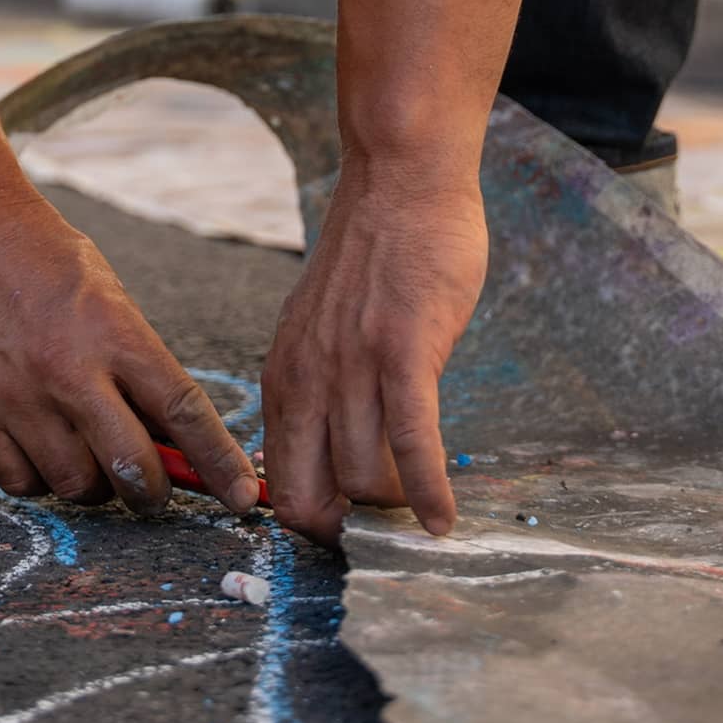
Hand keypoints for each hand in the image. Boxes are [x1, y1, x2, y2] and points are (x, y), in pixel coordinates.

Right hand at [0, 192, 258, 516]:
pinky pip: (21, 484)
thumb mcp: (114, 303)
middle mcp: (68, 371)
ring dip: (93, 486)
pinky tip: (44, 452)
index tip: (242, 496)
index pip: (183, 413)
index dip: (220, 463)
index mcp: (116, 336)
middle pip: (131, 467)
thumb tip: (171, 444)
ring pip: (76, 485)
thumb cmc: (53, 267)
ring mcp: (18, 396)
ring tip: (87, 456)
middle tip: (152, 489)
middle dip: (153, 492)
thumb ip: (139, 371)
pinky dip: (40, 481)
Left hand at [261, 159, 487, 546]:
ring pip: (362, 479)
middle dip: (345, 532)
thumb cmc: (373, 260)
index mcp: (284, 380)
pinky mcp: (403, 354)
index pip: (278, 484)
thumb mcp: (319, 331)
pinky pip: (413, 444)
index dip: (311, 523)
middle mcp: (306, 382)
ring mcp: (352, 369)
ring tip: (422, 518)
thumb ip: (318, 387)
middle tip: (383, 538)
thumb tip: (339, 452)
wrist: (399, 184)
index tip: (347, 534)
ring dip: (395, 512)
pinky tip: (444, 520)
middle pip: (309, 498)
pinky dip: (428, 492)